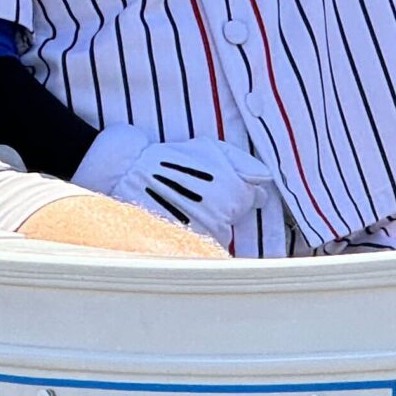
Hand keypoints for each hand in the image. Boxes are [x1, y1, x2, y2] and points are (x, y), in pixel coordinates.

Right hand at [72, 125, 283, 248]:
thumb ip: (243, 164)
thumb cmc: (172, 157)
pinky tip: (178, 217)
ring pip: (219, 233)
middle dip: (224, 207)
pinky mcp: (185, 246)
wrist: (130, 173)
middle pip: (235, 218)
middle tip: (200, 193)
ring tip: (186, 204)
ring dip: (209, 222)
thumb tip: (265, 179)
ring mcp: (204, 233)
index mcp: (234, 191)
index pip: (254, 199)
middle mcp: (223, 215)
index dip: (241, 191)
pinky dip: (194, 237)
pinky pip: (201, 246)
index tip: (226, 186)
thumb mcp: (211, 149)